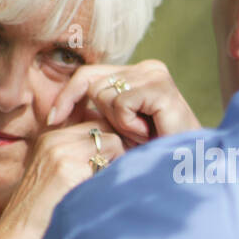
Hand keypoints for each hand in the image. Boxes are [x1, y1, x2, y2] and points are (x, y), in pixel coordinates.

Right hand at [0, 119, 126, 238]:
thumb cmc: (39, 215)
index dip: (112, 141)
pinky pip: (110, 162)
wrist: (15, 238)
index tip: (118, 162)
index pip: (96, 122)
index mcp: (50, 138)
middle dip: (120, 148)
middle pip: (106, 128)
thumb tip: (115, 150)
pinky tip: (107, 195)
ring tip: (112, 186)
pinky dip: (115, 177)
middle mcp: (54, 140)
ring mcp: (60, 152)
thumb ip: (77, 157)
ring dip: (120, 162)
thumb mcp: (54, 176)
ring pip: (113, 141)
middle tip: (120, 174)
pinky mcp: (67, 170)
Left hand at [47, 60, 199, 146]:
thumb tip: (53, 111)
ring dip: (118, 123)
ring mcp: (155, 74)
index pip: (88, 74)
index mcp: (136, 74)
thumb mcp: (117, 131)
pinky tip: (149, 133)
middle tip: (130, 134)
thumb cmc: (152, 155)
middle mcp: (147, 68)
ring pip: (104, 94)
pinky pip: (121, 103)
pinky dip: (128, 125)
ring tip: (143, 135)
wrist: (187, 171)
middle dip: (100, 115)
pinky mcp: (161, 87)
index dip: (67, 96)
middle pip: (92, 82)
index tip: (52, 121)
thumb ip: (94, 114)